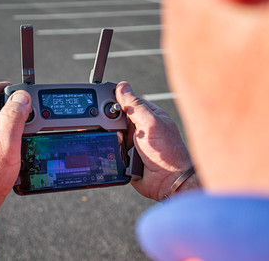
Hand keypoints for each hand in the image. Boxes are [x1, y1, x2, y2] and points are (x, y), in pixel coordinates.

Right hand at [116, 82, 197, 200]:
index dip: (115, 100)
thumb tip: (122, 87)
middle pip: (116, 118)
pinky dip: (109, 150)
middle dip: (110, 122)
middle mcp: (140, 128)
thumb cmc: (168, 153)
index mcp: (149, 116)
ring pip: (112, 135)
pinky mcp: (125, 157)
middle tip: (109, 125)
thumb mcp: (151, 123)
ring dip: (111, 138)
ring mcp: (132, 143)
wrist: (168, 182)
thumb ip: (136, 106)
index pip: (127, 102)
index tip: (100, 99)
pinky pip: (111, 150)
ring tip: (119, 144)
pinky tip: (110, 151)